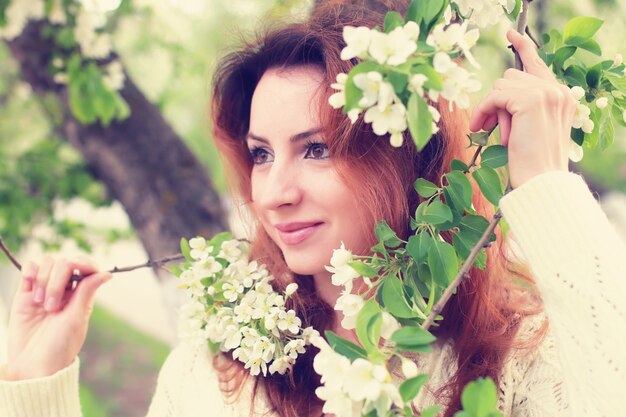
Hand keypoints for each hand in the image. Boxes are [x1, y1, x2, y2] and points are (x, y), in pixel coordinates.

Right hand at [6, 256, 110, 379]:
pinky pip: (29, 270)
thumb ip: (86, 293)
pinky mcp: (25, 294)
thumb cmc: (59, 347)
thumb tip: (107, 273)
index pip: (86, 268)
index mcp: (82, 295)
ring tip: (40, 304)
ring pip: (47, 263)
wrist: (33, 365)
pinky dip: (30, 269)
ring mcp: (44, 290)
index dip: (84, 262)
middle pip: (64, 263)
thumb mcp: (75, 320)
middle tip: (52, 307)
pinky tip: (30, 281)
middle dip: (57, 280)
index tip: (78, 267)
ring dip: (43, 279)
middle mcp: (65, 290)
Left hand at [469, 29, 576, 188]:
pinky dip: (483, 111)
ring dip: (489, 108)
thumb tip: (498, 93)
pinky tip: (481, 127)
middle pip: (511, 77)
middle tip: (485, 125)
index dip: (524, 47)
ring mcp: (545, 92)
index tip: (510, 33)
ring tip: (489, 132)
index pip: (538, 64)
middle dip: (495, 100)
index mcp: (560, 96)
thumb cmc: (532, 161)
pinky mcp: (530, 100)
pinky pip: (495, 96)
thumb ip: (520, 107)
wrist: (542, 180)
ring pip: (501, 86)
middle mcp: (556, 90)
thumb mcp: (528, 128)